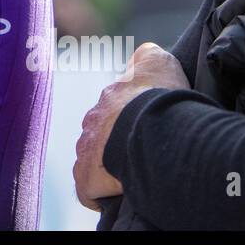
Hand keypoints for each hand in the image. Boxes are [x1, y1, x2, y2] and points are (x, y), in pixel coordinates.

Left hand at [74, 42, 189, 210]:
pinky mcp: (86, 176)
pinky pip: (89, 187)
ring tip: (133, 173)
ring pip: (93, 159)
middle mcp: (92, 122)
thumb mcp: (159, 62)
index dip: (129, 119)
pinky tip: (118, 192)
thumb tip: (144, 52)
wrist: (152, 128)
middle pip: (101, 134)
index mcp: (109, 99)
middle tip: (140, 151)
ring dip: (108, 166)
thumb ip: (148, 56)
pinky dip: (100, 192)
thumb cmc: (159, 96)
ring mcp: (86, 149)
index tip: (144, 128)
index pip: (114, 109)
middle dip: (115, 142)